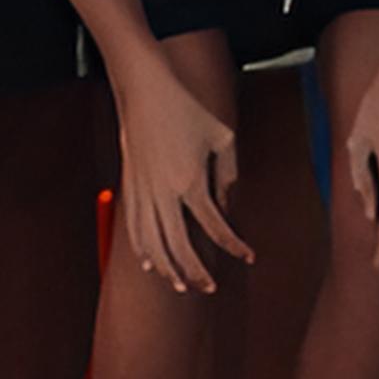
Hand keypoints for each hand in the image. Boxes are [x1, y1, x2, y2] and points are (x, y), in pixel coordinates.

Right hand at [112, 66, 250, 291]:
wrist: (143, 91)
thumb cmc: (186, 109)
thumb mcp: (222, 137)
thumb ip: (227, 172)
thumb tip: (226, 202)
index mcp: (190, 181)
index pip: (215, 226)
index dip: (233, 245)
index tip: (249, 257)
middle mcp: (163, 193)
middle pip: (178, 246)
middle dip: (194, 271)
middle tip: (209, 287)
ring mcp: (142, 191)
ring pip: (151, 243)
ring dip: (167, 268)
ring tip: (180, 284)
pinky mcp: (130, 186)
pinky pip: (134, 228)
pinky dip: (142, 249)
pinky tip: (150, 263)